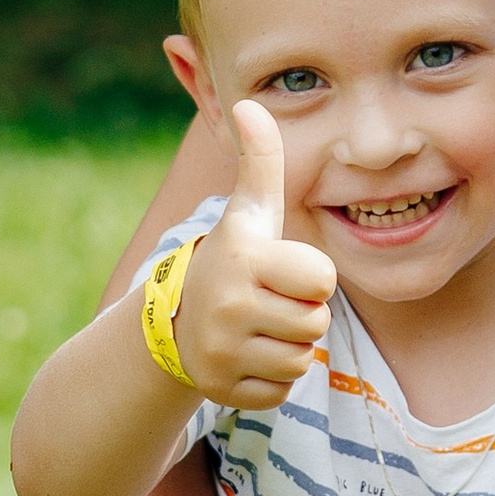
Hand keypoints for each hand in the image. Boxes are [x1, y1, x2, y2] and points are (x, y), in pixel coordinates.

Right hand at [175, 103, 336, 409]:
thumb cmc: (232, 258)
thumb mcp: (248, 210)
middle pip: (316, 323)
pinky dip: (271, 378)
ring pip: (301, 359)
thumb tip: (252, 103)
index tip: (281, 270)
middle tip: (270, 302)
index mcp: (244, 259)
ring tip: (259, 328)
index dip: (311, 275)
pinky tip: (247, 356)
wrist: (172, 320)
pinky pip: (281, 391)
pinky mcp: (223, 391)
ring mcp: (222, 352)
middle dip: (302, 313)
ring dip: (289, 346)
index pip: (322, 279)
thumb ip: (260, 160)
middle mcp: (228, 306)